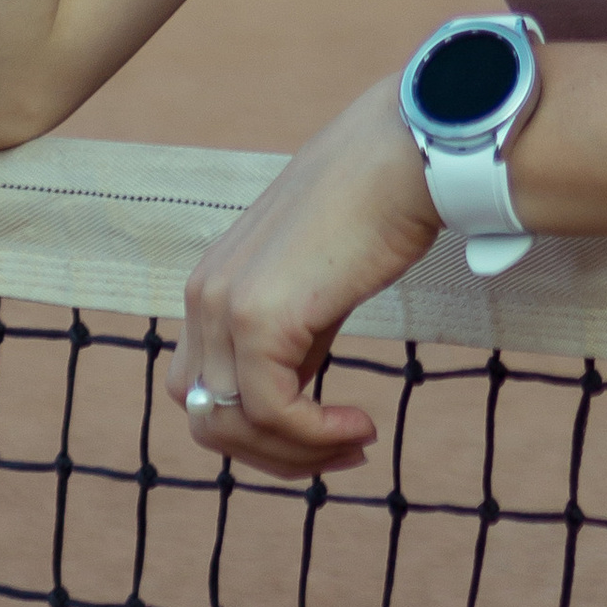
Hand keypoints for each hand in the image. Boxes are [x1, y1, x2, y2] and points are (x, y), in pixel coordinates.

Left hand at [169, 84, 441, 484]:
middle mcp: (204, 294)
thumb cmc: (376, 206)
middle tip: (341, 452)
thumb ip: (293, 335)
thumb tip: (295, 397)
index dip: (258, 431)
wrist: (403, 154)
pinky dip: (313, 436)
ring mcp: (225, 304)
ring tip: (357, 442)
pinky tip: (360, 426)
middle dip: (273, 453)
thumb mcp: (317, 283)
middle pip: (208, 419)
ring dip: (297, 453)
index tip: (328, 435)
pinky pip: (271, 412)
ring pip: (232, 426)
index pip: (202, 392)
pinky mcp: (260, 316)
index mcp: (213, 284)